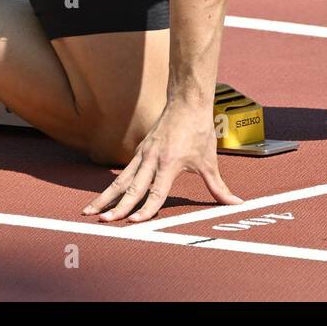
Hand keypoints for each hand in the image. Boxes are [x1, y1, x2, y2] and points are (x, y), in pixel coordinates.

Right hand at [82, 100, 242, 222]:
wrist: (186, 102)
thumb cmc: (199, 131)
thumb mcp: (210, 161)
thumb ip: (219, 187)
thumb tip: (236, 203)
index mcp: (169, 164)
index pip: (155, 193)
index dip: (145, 209)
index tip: (133, 223)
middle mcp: (152, 160)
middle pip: (131, 188)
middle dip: (117, 206)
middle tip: (103, 221)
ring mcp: (142, 154)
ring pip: (121, 180)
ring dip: (105, 197)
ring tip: (90, 211)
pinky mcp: (139, 151)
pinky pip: (124, 172)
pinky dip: (113, 186)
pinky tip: (103, 197)